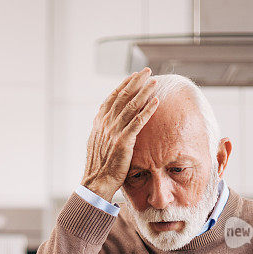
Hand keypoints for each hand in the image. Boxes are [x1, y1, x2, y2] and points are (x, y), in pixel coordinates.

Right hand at [81, 67, 159, 201]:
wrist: (96, 182)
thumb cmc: (98, 166)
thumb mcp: (97, 143)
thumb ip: (103, 130)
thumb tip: (107, 122)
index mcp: (99, 122)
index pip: (113, 97)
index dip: (124, 85)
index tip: (133, 76)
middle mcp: (105, 123)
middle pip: (123, 97)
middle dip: (136, 82)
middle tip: (147, 71)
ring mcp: (114, 132)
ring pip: (131, 106)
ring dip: (144, 92)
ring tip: (154, 82)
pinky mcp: (123, 142)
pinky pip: (138, 122)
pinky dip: (148, 110)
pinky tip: (156, 101)